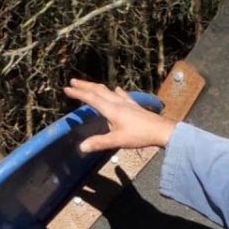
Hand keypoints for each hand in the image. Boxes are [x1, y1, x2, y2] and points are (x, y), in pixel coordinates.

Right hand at [63, 79, 177, 152]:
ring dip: (97, 87)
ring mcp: (127, 102)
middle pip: (98, 90)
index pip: (91, 99)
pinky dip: (115, 91)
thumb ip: (99, 143)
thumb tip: (81, 147)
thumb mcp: (117, 140)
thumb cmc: (139, 135)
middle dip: (85, 86)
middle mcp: (117, 102)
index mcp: (111, 109)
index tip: (67, 89)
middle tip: (73, 82)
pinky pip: (122, 95)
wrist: (161, 130)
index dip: (78, 93)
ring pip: (109, 91)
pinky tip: (117, 90)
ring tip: (89, 85)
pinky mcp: (134, 105)